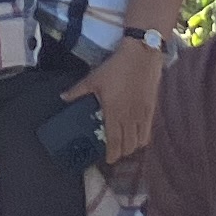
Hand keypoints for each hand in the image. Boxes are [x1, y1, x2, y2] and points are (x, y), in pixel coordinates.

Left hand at [70, 36, 167, 167]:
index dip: (112, 154)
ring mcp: (143, 114)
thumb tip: (63, 98)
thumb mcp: (94, 78)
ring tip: (126, 145)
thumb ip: (78, 91)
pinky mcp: (152, 108)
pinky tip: (138, 136)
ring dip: (133, 147)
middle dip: (121, 152)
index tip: (108, 160)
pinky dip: (143, 138)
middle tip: (114, 151)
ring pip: (140, 141)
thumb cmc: (116, 67)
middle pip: (128, 145)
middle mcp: (130, 117)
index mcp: (114, 112)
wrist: (142, 55)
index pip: (114, 141)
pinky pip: (149, 131)